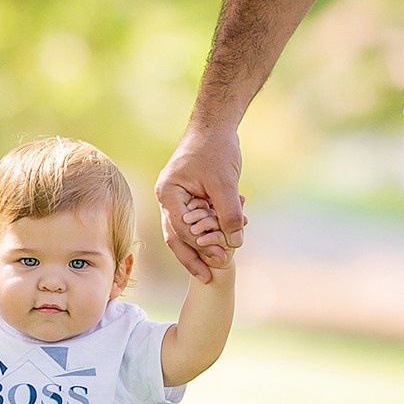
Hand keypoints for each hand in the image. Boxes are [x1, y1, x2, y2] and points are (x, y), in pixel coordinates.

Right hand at [155, 123, 244, 281]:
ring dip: (203, 247)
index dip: (200, 247)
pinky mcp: (189, 198)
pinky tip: (228, 240)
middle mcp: (168, 199)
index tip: (218, 260)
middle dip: (193, 257)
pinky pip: (198, 220)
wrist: (215, 125)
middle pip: (177, 237)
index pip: (181, 229)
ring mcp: (177, 199)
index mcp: (168, 194)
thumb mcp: (225, 183)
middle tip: (208, 278)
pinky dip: (212, 230)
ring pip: (186, 232)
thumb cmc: (215, 149)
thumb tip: (235, 243)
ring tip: (217, 265)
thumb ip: (229, 214)